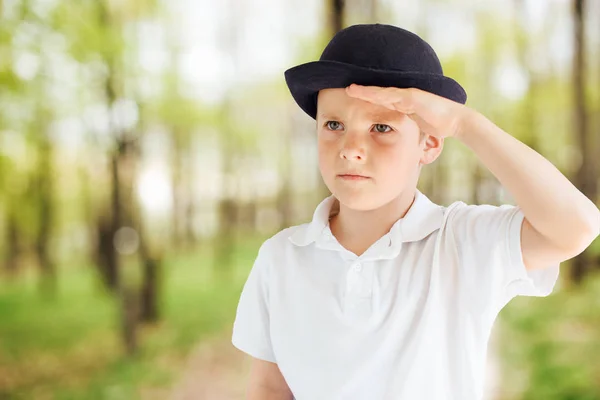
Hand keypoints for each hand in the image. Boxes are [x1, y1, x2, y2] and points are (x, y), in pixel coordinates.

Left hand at [345, 84, 471, 139]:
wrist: (455, 121)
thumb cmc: (437, 125)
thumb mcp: (415, 128)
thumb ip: (405, 128)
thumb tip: (396, 139)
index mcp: (401, 106)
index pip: (379, 101)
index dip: (365, 100)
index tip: (349, 100)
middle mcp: (402, 98)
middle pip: (377, 94)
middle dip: (361, 92)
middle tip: (344, 90)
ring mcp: (407, 96)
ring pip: (381, 93)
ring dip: (365, 91)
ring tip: (350, 90)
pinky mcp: (413, 96)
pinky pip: (392, 95)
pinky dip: (378, 94)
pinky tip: (366, 92)